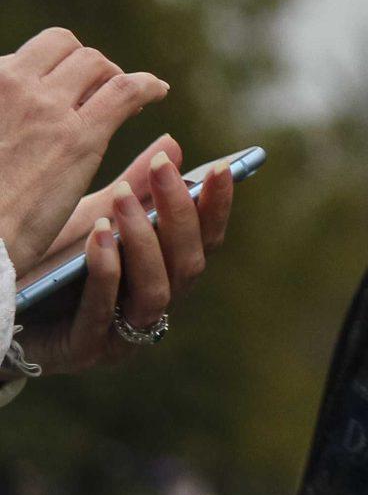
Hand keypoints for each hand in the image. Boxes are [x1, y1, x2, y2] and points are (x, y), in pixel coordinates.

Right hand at [0, 28, 170, 269]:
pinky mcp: (78, 136)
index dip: (51, 68)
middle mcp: (9, 84)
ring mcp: (44, 107)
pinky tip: (158, 92)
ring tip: (126, 98)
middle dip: (83, 65)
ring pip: (95, 63)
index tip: (63, 89)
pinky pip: (126, 90)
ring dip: (113, 76)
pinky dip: (147, 86)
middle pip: (61, 46)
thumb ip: (1, 112)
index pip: (25, 56)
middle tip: (97, 91)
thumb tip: (2, 76)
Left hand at [19, 138, 232, 374]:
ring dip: (144, 240)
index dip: (218, 207)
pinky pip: (103, 310)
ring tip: (122, 197)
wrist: (3, 309)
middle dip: (179, 213)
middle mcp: (153, 309)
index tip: (219, 168)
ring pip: (157, 290)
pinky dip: (106, 271)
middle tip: (162, 168)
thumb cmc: (51, 269)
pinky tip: (99, 234)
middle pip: (189, 264)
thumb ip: (135, 189)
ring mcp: (123, 336)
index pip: (207, 242)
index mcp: (164, 279)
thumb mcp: (93, 220)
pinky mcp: (85, 350)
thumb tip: (172, 145)